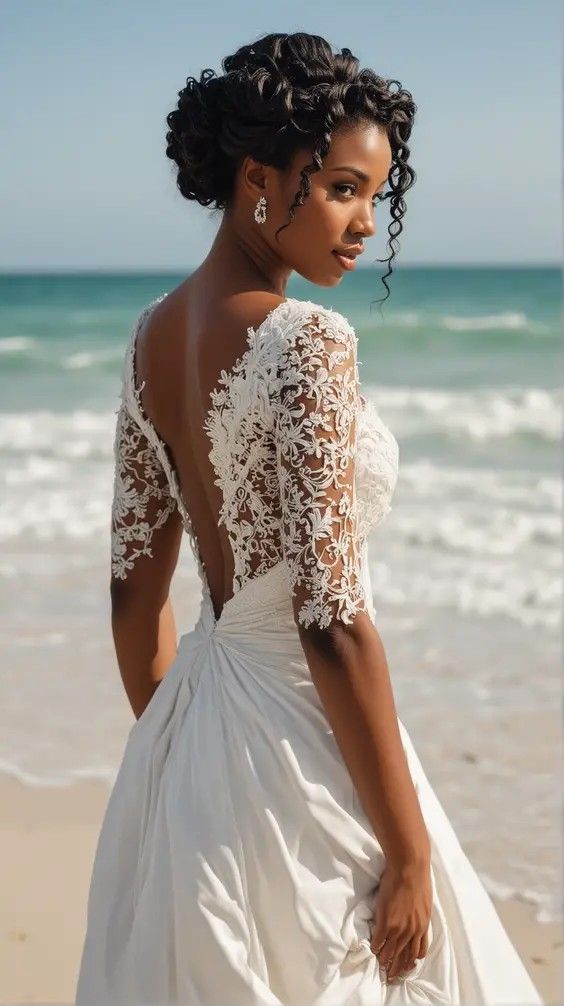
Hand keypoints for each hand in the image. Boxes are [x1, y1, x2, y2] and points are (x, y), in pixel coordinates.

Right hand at [370, 860, 431, 981]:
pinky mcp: (387, 922)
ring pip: (391, 952)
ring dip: (385, 961)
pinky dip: (375, 948)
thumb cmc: (419, 880)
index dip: (410, 962)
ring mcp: (399, 928)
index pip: (417, 953)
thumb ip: (419, 917)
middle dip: (397, 968)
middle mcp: (413, 931)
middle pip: (404, 957)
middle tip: (390, 977)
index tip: (405, 968)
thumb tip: (413, 921)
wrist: (410, 868)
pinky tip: (372, 950)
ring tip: (380, 968)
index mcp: (423, 927)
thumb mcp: (424, 903)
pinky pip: (379, 941)